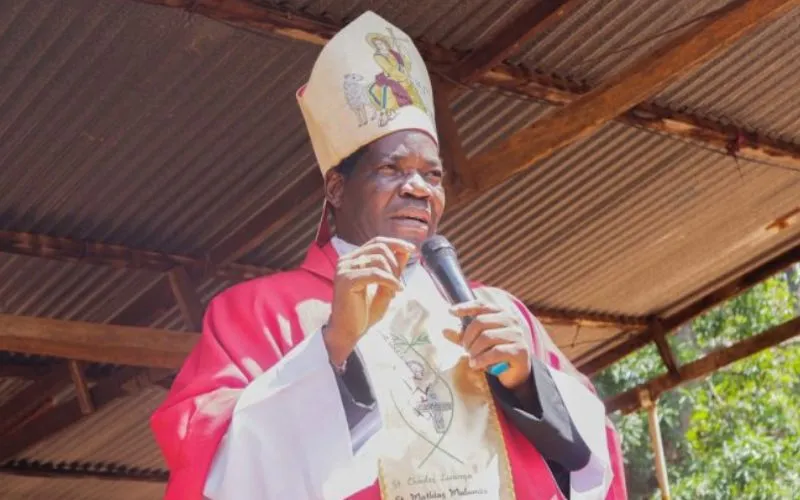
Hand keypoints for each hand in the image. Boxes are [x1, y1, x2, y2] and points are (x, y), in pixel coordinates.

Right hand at [324, 237, 414, 365]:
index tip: (412, 249)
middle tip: (400, 281)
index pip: (377, 242)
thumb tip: (405, 251)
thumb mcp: (385, 287)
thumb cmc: (363, 312)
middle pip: (379, 247)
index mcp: (353, 259)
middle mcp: (346, 260)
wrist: (348, 332)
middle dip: (396, 263)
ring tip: (394, 290)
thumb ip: (394, 269)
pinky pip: (375, 273)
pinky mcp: (346, 280)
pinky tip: (395, 291)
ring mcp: (344, 269)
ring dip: (393, 274)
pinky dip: (389, 281)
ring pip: (378, 259)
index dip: (396, 243)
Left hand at [444, 301, 531, 389]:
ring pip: (486, 337)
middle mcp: (510, 320)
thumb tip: (444, 331)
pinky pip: (495, 352)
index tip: (451, 312)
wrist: (516, 371)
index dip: (465, 307)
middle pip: (480, 322)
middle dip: (468, 337)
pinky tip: (475, 364)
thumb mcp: (476, 342)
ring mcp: (517, 334)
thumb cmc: (495, 352)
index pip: (481, 305)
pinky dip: (481, 359)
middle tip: (465, 349)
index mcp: (501, 313)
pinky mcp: (520, 350)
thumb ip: (462, 336)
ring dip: (474, 350)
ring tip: (471, 359)